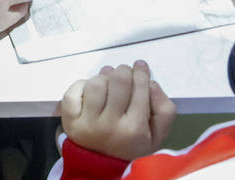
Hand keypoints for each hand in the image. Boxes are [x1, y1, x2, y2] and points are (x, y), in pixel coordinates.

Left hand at [60, 61, 175, 161]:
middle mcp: (110, 126)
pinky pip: (72, 92)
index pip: (140, 88)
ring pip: (96, 83)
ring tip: (108, 84)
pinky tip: (90, 91)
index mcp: (135, 129)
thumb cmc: (132, 146)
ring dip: (103, 78)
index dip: (141, 72)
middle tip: (124, 74)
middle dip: (124, 72)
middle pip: (119, 80)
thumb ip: (164, 110)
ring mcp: (88, 124)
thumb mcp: (157, 135)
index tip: (140, 67)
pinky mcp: (70, 122)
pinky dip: (81, 85)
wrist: (104, 167)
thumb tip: (152, 84)